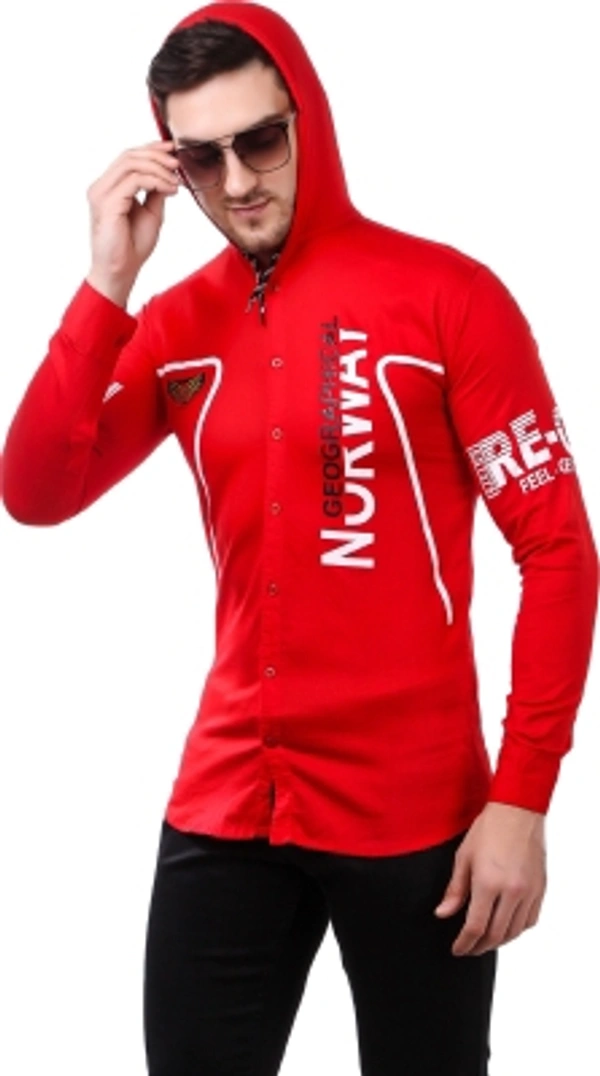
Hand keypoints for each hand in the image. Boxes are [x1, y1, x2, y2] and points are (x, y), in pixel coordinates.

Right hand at [85, 139, 181, 305]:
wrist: (121, 271)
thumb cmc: (132, 247)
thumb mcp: (151, 212)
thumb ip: (155, 191)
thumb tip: (168, 174)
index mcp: (109, 188)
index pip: (128, 158)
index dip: (151, 149)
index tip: (172, 150)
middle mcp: (101, 187)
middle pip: (129, 156)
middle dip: (156, 155)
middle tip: (177, 164)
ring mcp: (101, 194)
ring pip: (130, 164)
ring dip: (158, 168)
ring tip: (175, 180)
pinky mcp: (107, 203)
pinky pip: (134, 181)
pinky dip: (155, 181)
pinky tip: (169, 190)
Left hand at [434, 802, 546, 955]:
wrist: (517, 811)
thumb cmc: (488, 829)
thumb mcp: (463, 857)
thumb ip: (455, 890)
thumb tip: (443, 914)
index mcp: (489, 883)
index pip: (476, 927)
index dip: (465, 943)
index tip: (457, 950)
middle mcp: (512, 891)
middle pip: (496, 935)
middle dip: (480, 946)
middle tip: (469, 948)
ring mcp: (529, 891)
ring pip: (515, 931)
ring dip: (499, 941)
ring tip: (485, 941)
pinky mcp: (540, 888)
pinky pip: (530, 920)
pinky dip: (517, 929)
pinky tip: (507, 927)